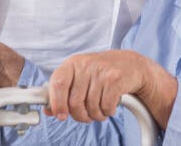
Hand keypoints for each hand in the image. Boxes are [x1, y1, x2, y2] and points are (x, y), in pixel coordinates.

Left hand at [45, 50, 176, 128]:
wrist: (131, 64)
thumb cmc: (101, 73)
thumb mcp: (80, 76)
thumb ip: (63, 92)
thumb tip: (49, 110)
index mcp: (73, 63)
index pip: (58, 83)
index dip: (57, 103)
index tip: (61, 115)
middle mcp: (85, 65)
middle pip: (75, 101)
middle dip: (80, 116)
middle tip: (85, 117)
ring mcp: (101, 71)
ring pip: (91, 107)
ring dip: (95, 116)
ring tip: (99, 111)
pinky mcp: (115, 79)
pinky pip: (106, 106)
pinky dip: (107, 112)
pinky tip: (109, 106)